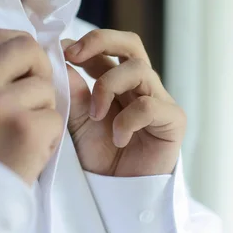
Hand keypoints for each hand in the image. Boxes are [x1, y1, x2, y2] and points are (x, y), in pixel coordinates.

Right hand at [0, 28, 62, 184]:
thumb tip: (21, 51)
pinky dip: (48, 138)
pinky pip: (55, 117)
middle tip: (32, 97)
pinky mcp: (26, 130)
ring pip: (45, 88)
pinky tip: (28, 154)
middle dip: (38, 70)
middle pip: (27, 49)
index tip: (21, 68)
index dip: (16, 48)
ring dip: (41, 112)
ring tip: (20, 137)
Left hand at [63, 30, 185, 176]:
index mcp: (116, 81)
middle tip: (74, 55)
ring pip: (138, 70)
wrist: (119, 192)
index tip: (59, 52)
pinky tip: (119, 139)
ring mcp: (159, 99)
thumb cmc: (101, 157)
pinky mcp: (173, 120)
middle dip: (101, 40)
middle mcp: (139, 85)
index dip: (83, 44)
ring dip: (108, 88)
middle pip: (130, 43)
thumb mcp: (77, 122)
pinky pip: (150, 105)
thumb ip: (72, 93)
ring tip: (95, 116)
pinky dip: (127, 120)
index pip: (106, 47)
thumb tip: (60, 61)